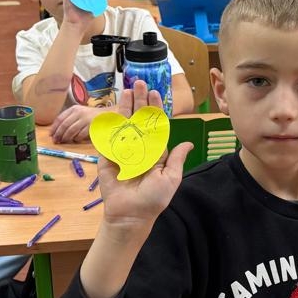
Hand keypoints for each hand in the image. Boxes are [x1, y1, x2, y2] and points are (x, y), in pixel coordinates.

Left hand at [50, 104, 102, 143]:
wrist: (107, 115)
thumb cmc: (91, 116)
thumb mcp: (79, 113)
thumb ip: (69, 119)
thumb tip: (56, 130)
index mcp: (74, 109)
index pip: (60, 118)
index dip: (54, 127)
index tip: (51, 135)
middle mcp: (79, 113)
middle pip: (64, 125)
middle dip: (58, 134)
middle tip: (56, 141)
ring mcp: (86, 119)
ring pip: (71, 130)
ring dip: (66, 137)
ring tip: (64, 141)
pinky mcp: (91, 126)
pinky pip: (80, 134)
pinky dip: (76, 138)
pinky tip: (75, 140)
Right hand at [97, 80, 191, 230]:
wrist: (131, 215)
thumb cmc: (153, 199)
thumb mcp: (171, 178)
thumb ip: (177, 158)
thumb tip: (189, 143)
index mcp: (155, 151)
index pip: (155, 125)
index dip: (155, 109)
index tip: (155, 92)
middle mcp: (139, 147)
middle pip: (139, 119)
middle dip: (140, 101)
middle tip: (139, 83)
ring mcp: (123, 150)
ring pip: (125, 123)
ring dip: (126, 106)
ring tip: (127, 89)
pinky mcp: (108, 156)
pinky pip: (109, 136)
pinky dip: (111, 122)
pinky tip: (113, 107)